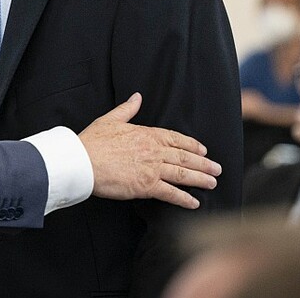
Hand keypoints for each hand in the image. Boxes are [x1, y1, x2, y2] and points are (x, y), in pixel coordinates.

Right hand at [78, 93, 220, 208]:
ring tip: (212, 183)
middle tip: (217, 169)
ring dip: (200, 179)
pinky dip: (184, 198)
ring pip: (183, 174)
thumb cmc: (92, 141)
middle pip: (184, 157)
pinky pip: (171, 193)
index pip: (175, 138)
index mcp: (146, 134)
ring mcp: (152, 169)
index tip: (203, 150)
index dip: (192, 145)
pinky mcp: (147, 186)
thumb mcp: (110, 119)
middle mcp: (153, 151)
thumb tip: (137, 97)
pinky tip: (194, 202)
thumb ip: (127, 109)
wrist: (82, 161)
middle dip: (203, 163)